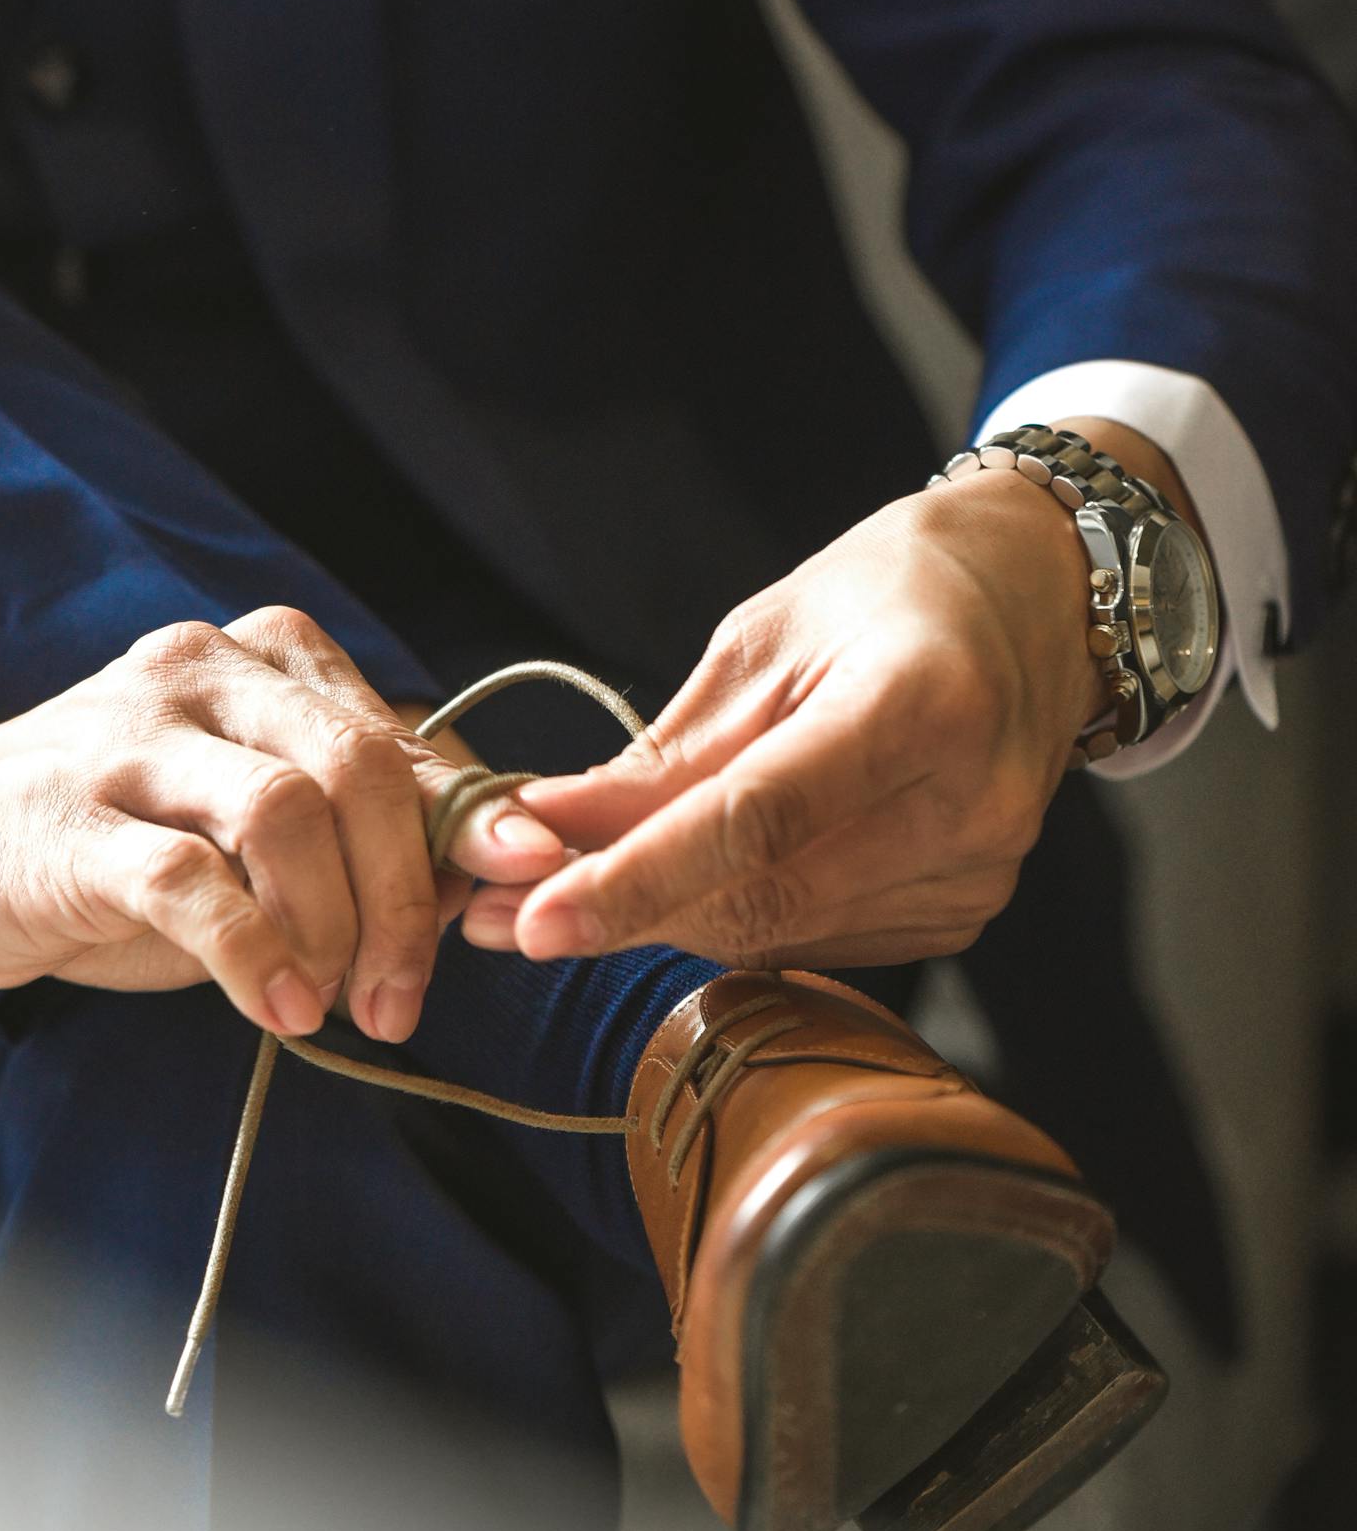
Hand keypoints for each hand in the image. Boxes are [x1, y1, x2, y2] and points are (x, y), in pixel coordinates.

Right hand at [0, 607, 564, 1031]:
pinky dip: (251, 950)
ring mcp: (131, 737)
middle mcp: (204, 672)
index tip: (516, 906)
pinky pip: (188, 878)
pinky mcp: (70, 819)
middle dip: (407, 895)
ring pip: (285, 812)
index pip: (402, 741)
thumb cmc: (112, 840)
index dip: (471, 833)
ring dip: (333, 927)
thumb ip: (358, 830)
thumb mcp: (247, 825)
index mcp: (264, 660)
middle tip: (404, 994)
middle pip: (360, 766)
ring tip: (332, 1005)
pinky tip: (277, 1005)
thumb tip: (497, 869)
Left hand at [461, 469, 1109, 971]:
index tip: (534, 921)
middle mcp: (968, 804)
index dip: (635, 881)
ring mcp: (978, 871)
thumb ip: (665, 752)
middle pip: (761, 897)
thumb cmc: (892, 591)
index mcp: (922, 704)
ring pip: (779, 934)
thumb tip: (545, 827)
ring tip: (560, 898)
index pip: (757, 823)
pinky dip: (734, 918)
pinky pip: (817, 939)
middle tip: (494, 914)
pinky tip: (680, 886)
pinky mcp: (965, 910)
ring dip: (661, 921)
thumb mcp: (764, 636)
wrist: (1036, 599)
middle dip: (619, 911)